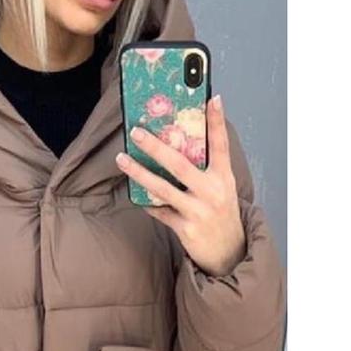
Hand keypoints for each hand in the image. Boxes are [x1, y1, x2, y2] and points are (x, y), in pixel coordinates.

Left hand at [115, 94, 245, 277]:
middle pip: (180, 164)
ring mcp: (198, 211)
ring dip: (139, 172)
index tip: (213, 98)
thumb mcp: (221, 188)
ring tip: (122, 159)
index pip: (221, 144)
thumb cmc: (220, 213)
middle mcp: (212, 191)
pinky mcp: (186, 228)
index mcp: (223, 177)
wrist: (228, 252)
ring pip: (163, 188)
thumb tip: (180, 144)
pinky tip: (136, 195)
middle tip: (137, 132)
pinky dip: (148, 204)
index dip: (217, 121)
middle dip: (156, 146)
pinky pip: (160, 212)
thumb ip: (205, 169)